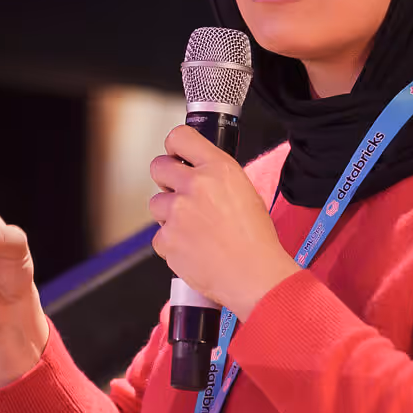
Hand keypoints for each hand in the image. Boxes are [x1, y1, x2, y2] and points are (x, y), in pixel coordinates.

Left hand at [148, 125, 298, 318]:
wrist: (255, 276)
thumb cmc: (257, 240)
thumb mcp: (245, 191)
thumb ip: (216, 177)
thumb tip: (197, 173)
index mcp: (218, 168)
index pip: (180, 137)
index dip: (174, 147)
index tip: (176, 155)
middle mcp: (195, 185)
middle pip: (158, 166)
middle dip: (166, 179)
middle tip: (180, 194)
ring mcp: (178, 212)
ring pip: (156, 204)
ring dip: (169, 215)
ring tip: (194, 230)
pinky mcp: (167, 239)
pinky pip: (159, 236)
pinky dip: (171, 244)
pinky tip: (192, 249)